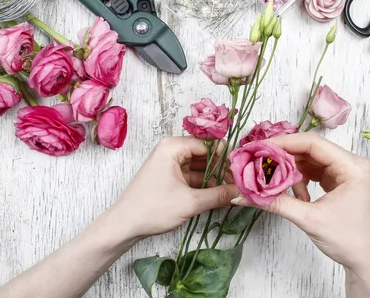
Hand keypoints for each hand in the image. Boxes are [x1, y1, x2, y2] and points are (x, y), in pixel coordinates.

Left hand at [112, 136, 239, 240]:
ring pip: (199, 166)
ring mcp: (169, 163)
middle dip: (221, 168)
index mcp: (173, 146)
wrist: (124, 225)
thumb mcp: (191, 202)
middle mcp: (171, 150)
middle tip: (239, 183)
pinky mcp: (168, 177)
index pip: (208, 144)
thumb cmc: (153, 209)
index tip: (241, 171)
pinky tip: (217, 194)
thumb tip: (244, 192)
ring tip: (232, 190)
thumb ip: (220, 195)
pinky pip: (191, 175)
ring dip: (214, 177)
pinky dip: (204, 184)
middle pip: (204, 154)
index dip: (226, 157)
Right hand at [231, 133, 369, 297]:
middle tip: (260, 164)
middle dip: (284, 157)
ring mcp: (347, 172)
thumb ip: (276, 203)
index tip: (259, 148)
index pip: (312, 143)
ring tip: (278, 186)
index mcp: (352, 167)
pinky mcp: (341, 182)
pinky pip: (316, 171)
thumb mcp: (309, 219)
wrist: (367, 263)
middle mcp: (352, 164)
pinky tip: (296, 196)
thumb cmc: (348, 241)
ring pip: (311, 160)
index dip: (284, 143)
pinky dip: (301, 180)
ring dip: (292, 171)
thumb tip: (242, 196)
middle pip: (311, 150)